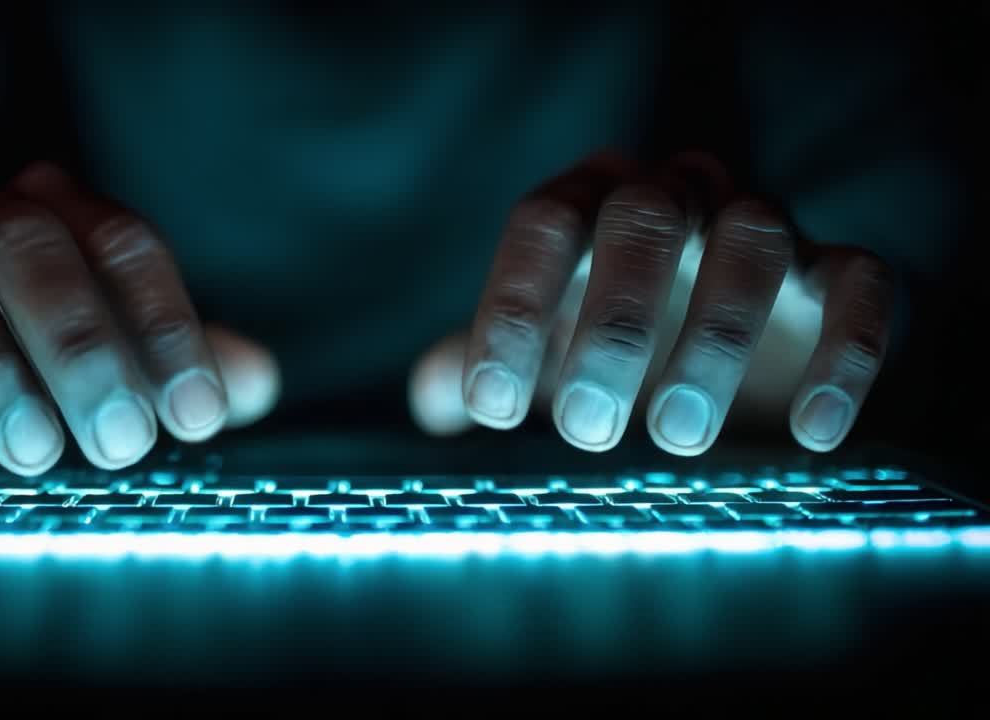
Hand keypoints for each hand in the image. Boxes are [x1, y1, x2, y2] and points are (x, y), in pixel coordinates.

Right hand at [0, 163, 279, 474]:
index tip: (198, 418)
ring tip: (36, 453)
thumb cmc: (61, 362)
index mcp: (65, 212)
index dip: (166, 328)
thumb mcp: (134, 366)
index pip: (124, 243)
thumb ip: (199, 368)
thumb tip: (255, 382)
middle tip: (121, 445)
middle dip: (80, 346)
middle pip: (29, 246)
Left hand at [409, 151, 892, 454]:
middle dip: (612, 323)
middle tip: (585, 429)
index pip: (543, 223)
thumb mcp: (539, 357)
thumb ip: (480, 368)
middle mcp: (675, 194)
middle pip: (643, 220)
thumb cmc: (606, 346)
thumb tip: (436, 396)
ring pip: (753, 241)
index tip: (491, 408)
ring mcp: (762, 225)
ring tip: (676, 438)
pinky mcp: (839, 274)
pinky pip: (861, 286)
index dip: (511, 308)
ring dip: (714, 340)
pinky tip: (810, 436)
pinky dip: (844, 354)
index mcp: (591, 201)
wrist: (725, 356)